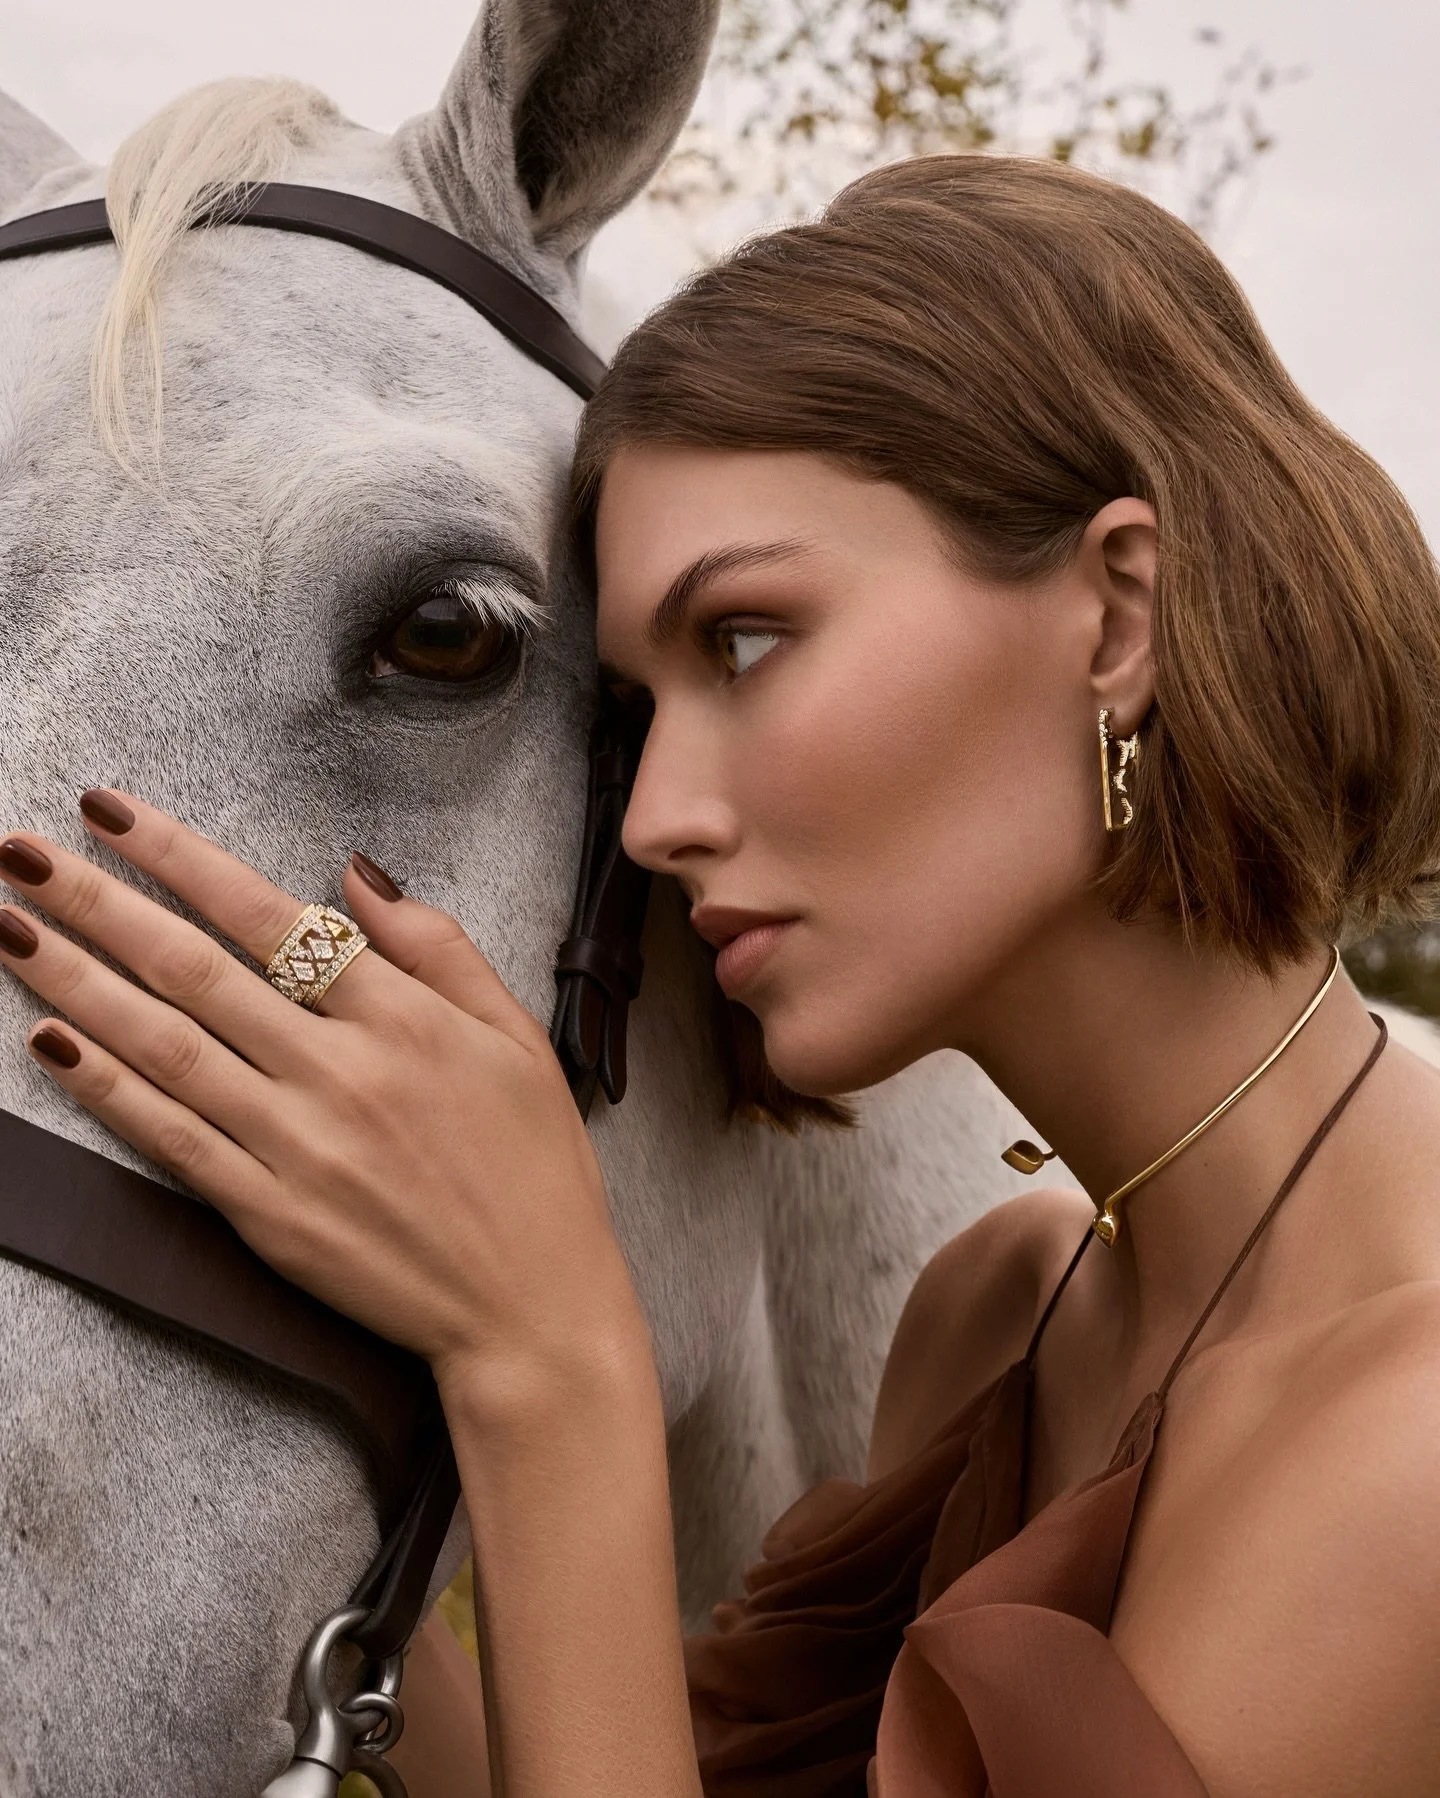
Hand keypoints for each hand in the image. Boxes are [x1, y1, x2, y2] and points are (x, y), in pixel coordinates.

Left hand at [0, 793, 648, 1408]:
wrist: (531, 1308)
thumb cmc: (535, 1169)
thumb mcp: (518, 1036)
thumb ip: (437, 947)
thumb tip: (352, 874)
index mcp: (403, 1019)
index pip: (267, 916)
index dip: (179, 857)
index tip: (109, 812)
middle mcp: (338, 1073)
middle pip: (193, 969)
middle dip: (96, 902)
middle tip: (21, 852)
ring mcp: (295, 1147)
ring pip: (162, 1045)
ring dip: (74, 980)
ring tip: (8, 927)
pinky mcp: (267, 1215)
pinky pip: (167, 1138)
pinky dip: (104, 1088)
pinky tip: (47, 1041)